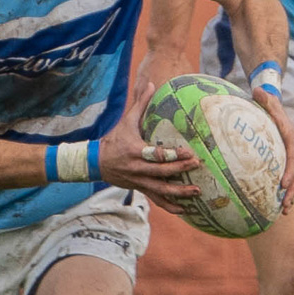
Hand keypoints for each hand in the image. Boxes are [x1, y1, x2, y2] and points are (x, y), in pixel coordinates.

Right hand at [98, 79, 201, 213]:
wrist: (96, 162)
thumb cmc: (114, 139)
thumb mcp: (126, 121)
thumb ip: (141, 104)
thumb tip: (151, 83)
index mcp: (135, 151)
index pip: (156, 154)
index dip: (173, 155)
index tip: (189, 153)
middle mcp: (137, 168)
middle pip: (162, 172)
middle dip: (180, 170)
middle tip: (198, 165)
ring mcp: (139, 181)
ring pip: (161, 190)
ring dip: (179, 192)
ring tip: (196, 191)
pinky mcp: (140, 189)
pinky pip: (157, 200)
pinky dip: (171, 206)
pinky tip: (185, 211)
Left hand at [251, 88, 293, 211]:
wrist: (275, 108)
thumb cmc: (268, 105)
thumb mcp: (267, 100)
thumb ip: (265, 98)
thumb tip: (258, 90)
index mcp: (291, 137)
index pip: (293, 156)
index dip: (290, 170)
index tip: (283, 183)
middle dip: (292, 189)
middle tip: (284, 203)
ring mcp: (293, 157)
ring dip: (291, 195)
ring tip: (284, 210)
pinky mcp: (287, 162)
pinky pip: (289, 180)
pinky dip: (287, 193)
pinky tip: (279, 208)